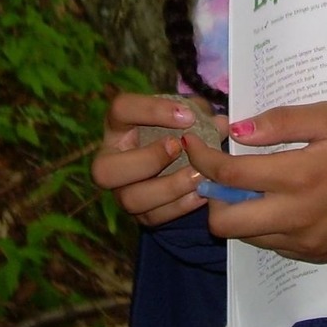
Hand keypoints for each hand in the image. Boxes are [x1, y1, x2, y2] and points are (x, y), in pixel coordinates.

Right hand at [91, 92, 228, 226]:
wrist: (180, 163)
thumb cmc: (178, 129)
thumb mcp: (187, 114)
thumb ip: (201, 114)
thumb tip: (221, 124)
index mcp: (119, 126)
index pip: (120, 110)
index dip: (151, 111)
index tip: (187, 116)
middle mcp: (111, 161)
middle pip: (105, 169)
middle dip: (147, 159)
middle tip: (179, 148)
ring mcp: (122, 191)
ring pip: (130, 199)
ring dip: (169, 187)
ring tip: (198, 175)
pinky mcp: (140, 214)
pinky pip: (154, 217)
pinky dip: (180, 206)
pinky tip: (202, 194)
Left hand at [181, 102, 326, 262]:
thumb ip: (281, 122)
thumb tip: (236, 129)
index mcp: (299, 176)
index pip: (230, 174)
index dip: (201, 157)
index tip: (191, 142)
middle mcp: (296, 216)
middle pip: (224, 222)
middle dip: (210, 194)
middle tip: (220, 171)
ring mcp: (305, 241)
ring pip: (244, 236)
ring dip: (235, 210)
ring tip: (247, 183)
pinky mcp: (313, 254)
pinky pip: (270, 244)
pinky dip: (261, 223)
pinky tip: (275, 200)